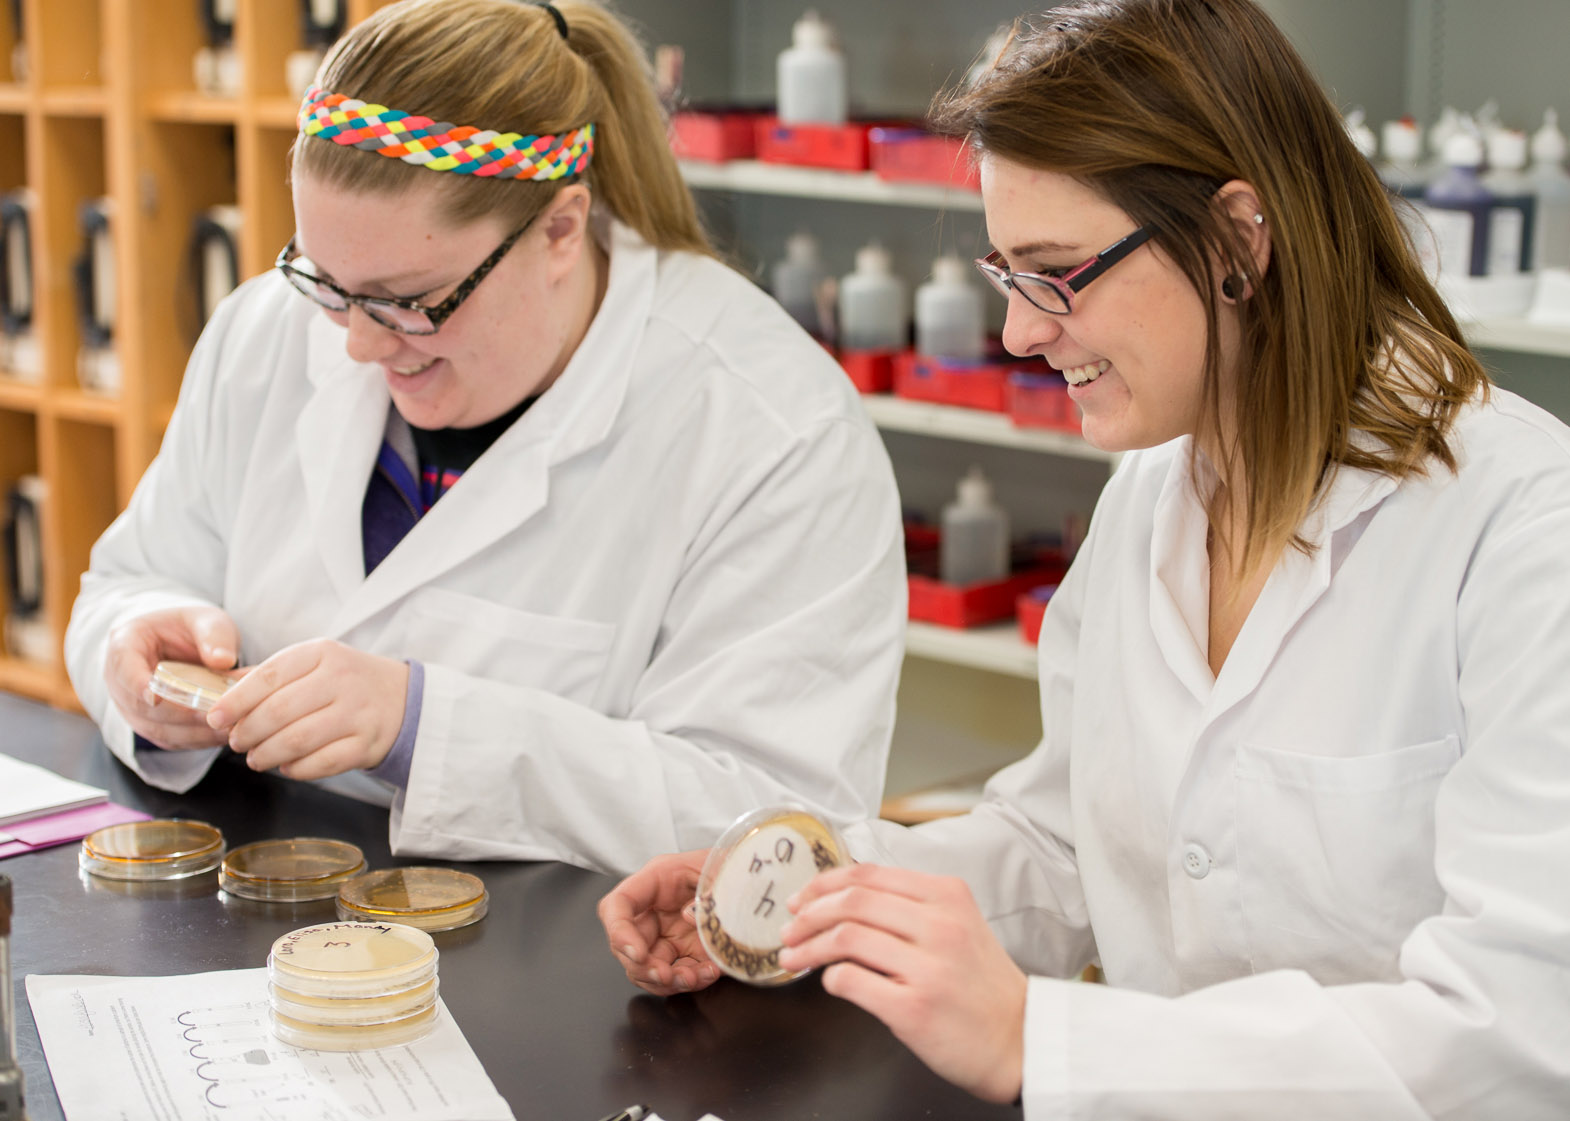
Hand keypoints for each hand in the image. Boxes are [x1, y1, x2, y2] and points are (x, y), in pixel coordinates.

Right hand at [104, 605, 241, 750]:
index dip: (136, 685)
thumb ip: (214, 635)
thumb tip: (223, 660)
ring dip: (190, 732)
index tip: (156, 698)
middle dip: (178, 714)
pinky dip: (195, 740)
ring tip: (226, 728)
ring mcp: (132, 706)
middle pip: (139, 706)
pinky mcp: (151, 725)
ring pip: (154, 728)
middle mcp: (120, 680)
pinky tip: (222, 735)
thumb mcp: (206, 620)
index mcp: (126, 645)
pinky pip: (168, 739)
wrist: (184, 644)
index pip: (123, 668)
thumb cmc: (191, 628)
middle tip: (213, 716)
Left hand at [206, 639, 407, 779]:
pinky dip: (296, 769)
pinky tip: (287, 766)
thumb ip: (269, 676)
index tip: (215, 718)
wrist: (404, 699)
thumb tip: (219, 694)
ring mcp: (357, 713)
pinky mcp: (367, 744)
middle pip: (279, 712)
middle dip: (248, 732)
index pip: (269, 676)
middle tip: (236, 742)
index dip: (236, 701)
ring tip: (256, 758)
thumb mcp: (314, 663)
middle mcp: (342, 679)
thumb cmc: (347, 681)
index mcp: (323, 652)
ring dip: (267, 754)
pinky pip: (321, 763)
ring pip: (297, 740)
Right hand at [599, 850, 721, 995]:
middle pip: (626, 945)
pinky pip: (675, 976)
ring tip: (695, 978)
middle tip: (668, 976)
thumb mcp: (725, 865)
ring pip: (647, 968)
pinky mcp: (683, 953)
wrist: (756, 876)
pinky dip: (690, 981)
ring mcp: (666, 935)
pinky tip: (710, 973)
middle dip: (645, 967)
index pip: (616, 906)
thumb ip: (709, 887)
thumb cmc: (734, 862)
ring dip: (667, 980)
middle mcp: (654, 910)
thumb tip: (689, 916)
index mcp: (656, 880)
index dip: (619, 933)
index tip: (638, 954)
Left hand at [778, 863, 1026, 1103]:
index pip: (869, 874)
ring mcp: (928, 967)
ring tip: (793, 958)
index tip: (802, 899)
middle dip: (808, 915)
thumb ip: (911, 908)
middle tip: (789, 930)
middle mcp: (939, 925)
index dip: (824, 884)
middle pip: (852, 902)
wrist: (1020, 1039)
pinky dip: (830, 979)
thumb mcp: (960, 926)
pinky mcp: (914, 1008)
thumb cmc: (983, 986)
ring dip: (808, 948)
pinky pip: (851, 981)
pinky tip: (829, 983)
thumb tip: (844, 902)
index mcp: (947, 896)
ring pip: (845, 939)